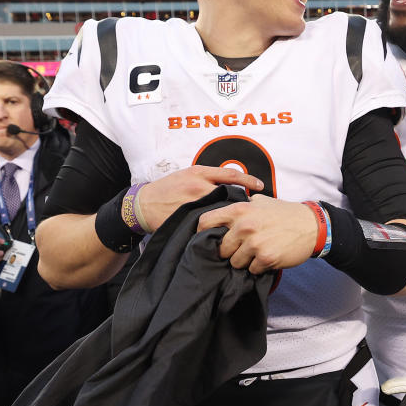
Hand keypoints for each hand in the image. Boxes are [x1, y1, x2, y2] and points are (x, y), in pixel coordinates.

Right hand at [138, 166, 263, 231]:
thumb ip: (209, 176)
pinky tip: (226, 233)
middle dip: (242, 203)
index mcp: (199, 172)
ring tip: (242, 223)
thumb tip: (235, 183)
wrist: (143, 204)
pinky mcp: (187, 219)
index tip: (261, 186)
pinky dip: (217, 228)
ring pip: (221, 211)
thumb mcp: (187, 174)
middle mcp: (197, 186)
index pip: (230, 174)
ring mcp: (192, 204)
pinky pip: (208, 225)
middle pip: (229, 195)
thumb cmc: (168, 188)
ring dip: (232, 217)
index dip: (249, 179)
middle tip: (254, 210)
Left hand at [196, 196, 316, 274]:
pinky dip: (258, 267)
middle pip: (221, 249)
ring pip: (235, 262)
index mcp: (240, 210)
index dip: (203, 234)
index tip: (209, 240)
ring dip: (245, 261)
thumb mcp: (260, 202)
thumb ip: (240, 206)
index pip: (206, 222)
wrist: (311, 226)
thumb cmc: (284, 214)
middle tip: (243, 248)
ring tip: (258, 251)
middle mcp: (245, 226)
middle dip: (230, 251)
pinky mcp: (266, 258)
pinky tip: (268, 256)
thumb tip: (221, 216)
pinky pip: (251, 270)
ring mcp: (255, 243)